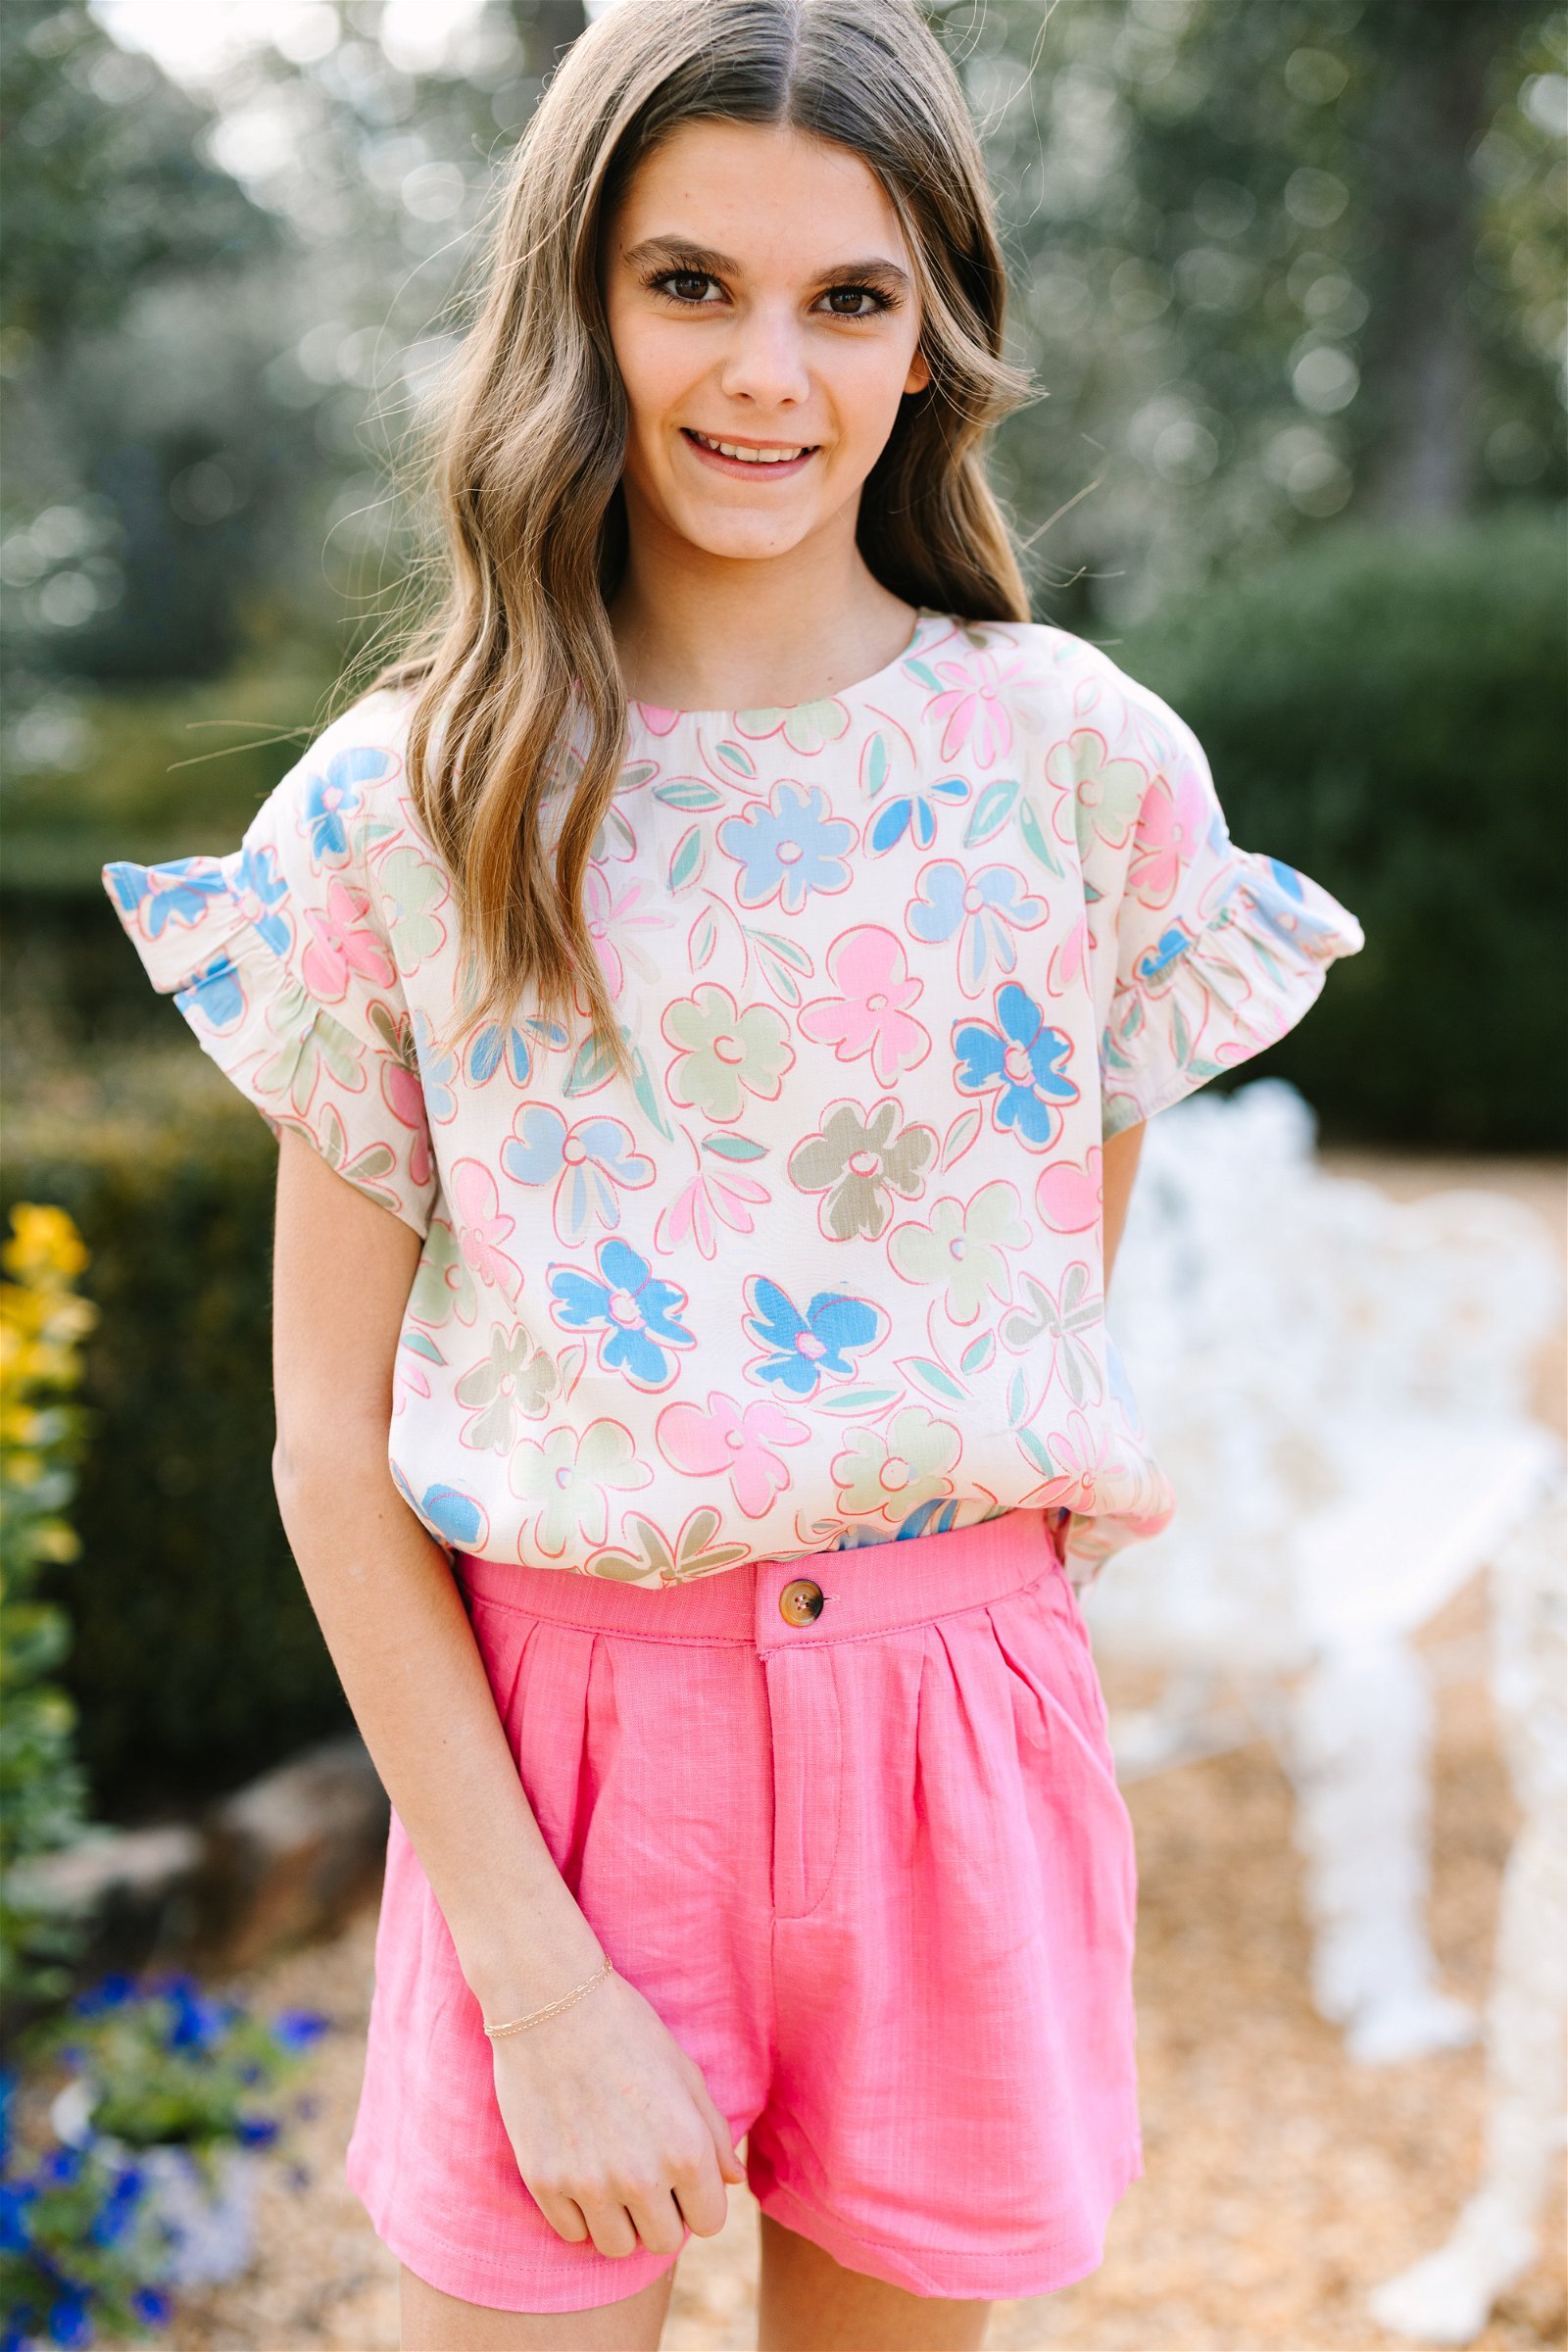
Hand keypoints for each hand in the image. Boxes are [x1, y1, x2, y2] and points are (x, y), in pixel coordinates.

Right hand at [490, 1967, 746, 2258]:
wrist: (552, 2001)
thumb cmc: (627, 2029)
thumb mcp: (684, 2073)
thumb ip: (714, 2134)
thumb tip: (731, 2181)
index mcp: (686, 2148)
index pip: (709, 2223)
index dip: (698, 2202)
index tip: (682, 2180)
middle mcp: (641, 2176)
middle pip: (663, 2242)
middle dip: (661, 2214)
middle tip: (645, 2175)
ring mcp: (589, 2183)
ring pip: (618, 2248)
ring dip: (620, 2221)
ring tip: (613, 2178)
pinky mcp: (545, 2182)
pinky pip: (572, 2233)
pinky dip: (579, 2212)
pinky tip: (579, 2169)